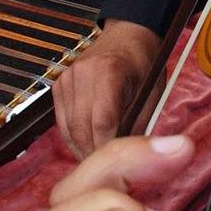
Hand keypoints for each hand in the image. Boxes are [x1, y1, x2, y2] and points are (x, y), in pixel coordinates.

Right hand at [54, 19, 161, 158]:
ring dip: (83, 151)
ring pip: (69, 130)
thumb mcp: (153, 93)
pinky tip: (88, 148)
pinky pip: (62, 123)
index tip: (119, 170)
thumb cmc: (145, 64)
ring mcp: (67, 79)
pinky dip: (74, 140)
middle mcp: (82, 73)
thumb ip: (140, 125)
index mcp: (110, 70)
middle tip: (111, 175)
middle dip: (95, 155)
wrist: (127, 35)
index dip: (109, 150)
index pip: (103, 122)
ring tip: (100, 164)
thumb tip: (130, 161)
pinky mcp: (58, 86)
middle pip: (82, 129)